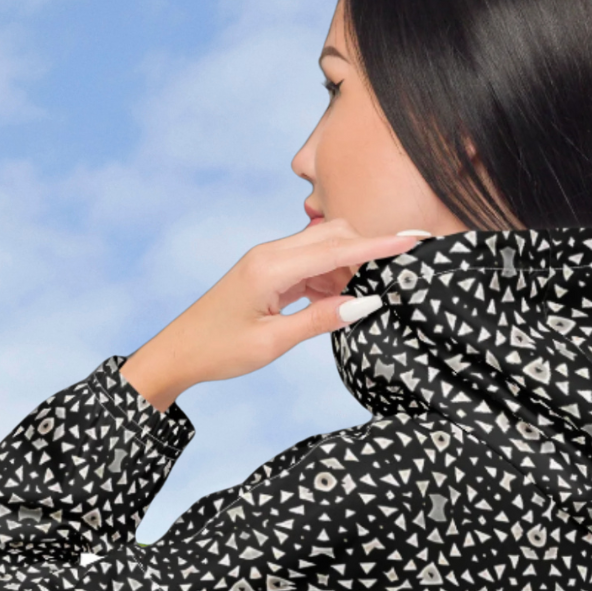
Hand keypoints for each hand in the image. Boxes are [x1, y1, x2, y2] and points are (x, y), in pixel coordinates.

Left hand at [120, 220, 434, 412]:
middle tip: (400, 275)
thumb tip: (366, 303)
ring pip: (325, 250)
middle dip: (369, 251)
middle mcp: (271, 255)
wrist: (178, 353)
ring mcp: (269, 261)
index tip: (414, 239)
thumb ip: (320, 320)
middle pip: (334, 237)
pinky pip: (311, 265)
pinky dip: (331, 279)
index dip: (379, 243)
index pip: (337, 248)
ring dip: (349, 269)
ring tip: (369, 297)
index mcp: (270, 267)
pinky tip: (339, 301)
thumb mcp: (273, 342)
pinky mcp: (269, 273)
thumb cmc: (218, 350)